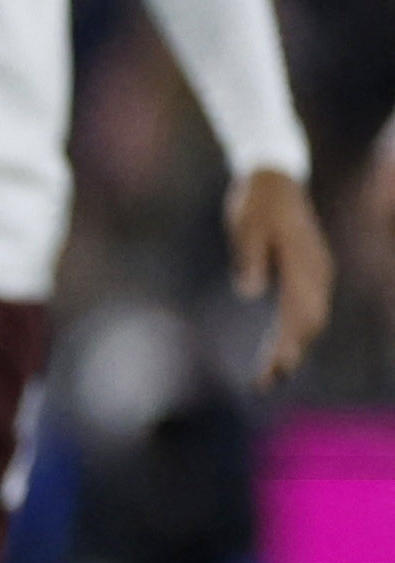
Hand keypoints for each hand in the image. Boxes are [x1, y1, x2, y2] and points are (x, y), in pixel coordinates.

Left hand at [230, 166, 331, 385]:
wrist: (275, 180)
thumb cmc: (255, 203)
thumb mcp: (246, 226)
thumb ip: (249, 257)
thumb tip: (248, 292)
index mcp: (302, 263)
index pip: (299, 311)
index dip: (289, 342)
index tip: (277, 367)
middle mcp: (317, 272)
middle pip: (309, 322)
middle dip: (289, 354)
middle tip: (264, 382)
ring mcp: (317, 272)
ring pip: (311, 318)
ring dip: (294, 347)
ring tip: (269, 376)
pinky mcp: (310, 272)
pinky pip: (308, 308)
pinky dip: (297, 332)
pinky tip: (280, 349)